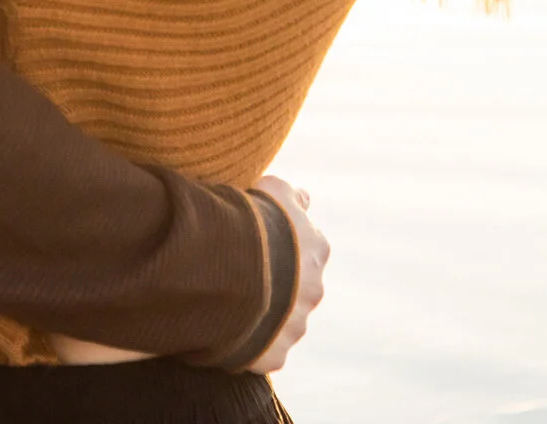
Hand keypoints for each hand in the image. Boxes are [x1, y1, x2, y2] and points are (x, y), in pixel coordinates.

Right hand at [245, 176, 329, 374]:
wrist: (233, 265)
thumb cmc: (253, 220)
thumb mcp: (274, 191)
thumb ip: (293, 196)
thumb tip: (305, 199)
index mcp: (317, 250)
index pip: (305, 251)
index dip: (282, 249)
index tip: (259, 246)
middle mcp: (313, 290)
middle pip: (296, 289)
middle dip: (276, 285)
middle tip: (243, 276)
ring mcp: (296, 326)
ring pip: (281, 322)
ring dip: (263, 315)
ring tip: (231, 303)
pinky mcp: (275, 355)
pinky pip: (263, 352)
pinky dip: (250, 345)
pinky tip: (230, 329)